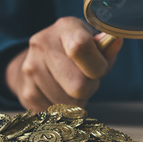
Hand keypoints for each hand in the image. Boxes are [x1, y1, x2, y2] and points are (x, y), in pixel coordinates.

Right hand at [5, 17, 122, 110]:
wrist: (38, 60)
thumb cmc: (76, 53)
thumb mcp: (93, 43)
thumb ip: (106, 49)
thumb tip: (116, 42)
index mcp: (65, 28)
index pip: (81, 48)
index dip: (97, 66)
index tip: (99, 70)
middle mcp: (43, 44)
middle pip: (78, 85)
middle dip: (89, 88)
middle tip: (86, 81)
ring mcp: (31, 68)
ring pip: (67, 104)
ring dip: (75, 101)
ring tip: (71, 86)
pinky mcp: (26, 91)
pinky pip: (54, 113)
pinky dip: (62, 110)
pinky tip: (60, 94)